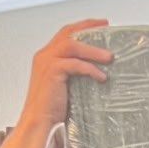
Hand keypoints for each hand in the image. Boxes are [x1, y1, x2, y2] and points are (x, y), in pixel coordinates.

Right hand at [0, 20, 114, 147]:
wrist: (39, 123)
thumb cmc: (51, 111)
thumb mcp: (66, 88)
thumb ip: (75, 75)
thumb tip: (97, 71)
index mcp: (46, 58)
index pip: (65, 35)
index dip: (81, 27)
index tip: (100, 25)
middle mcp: (44, 55)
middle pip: (68, 34)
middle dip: (88, 27)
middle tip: (106, 27)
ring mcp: (46, 62)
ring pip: (72, 45)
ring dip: (93, 50)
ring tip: (109, 57)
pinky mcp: (52, 72)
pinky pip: (75, 64)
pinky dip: (90, 69)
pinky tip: (101, 77)